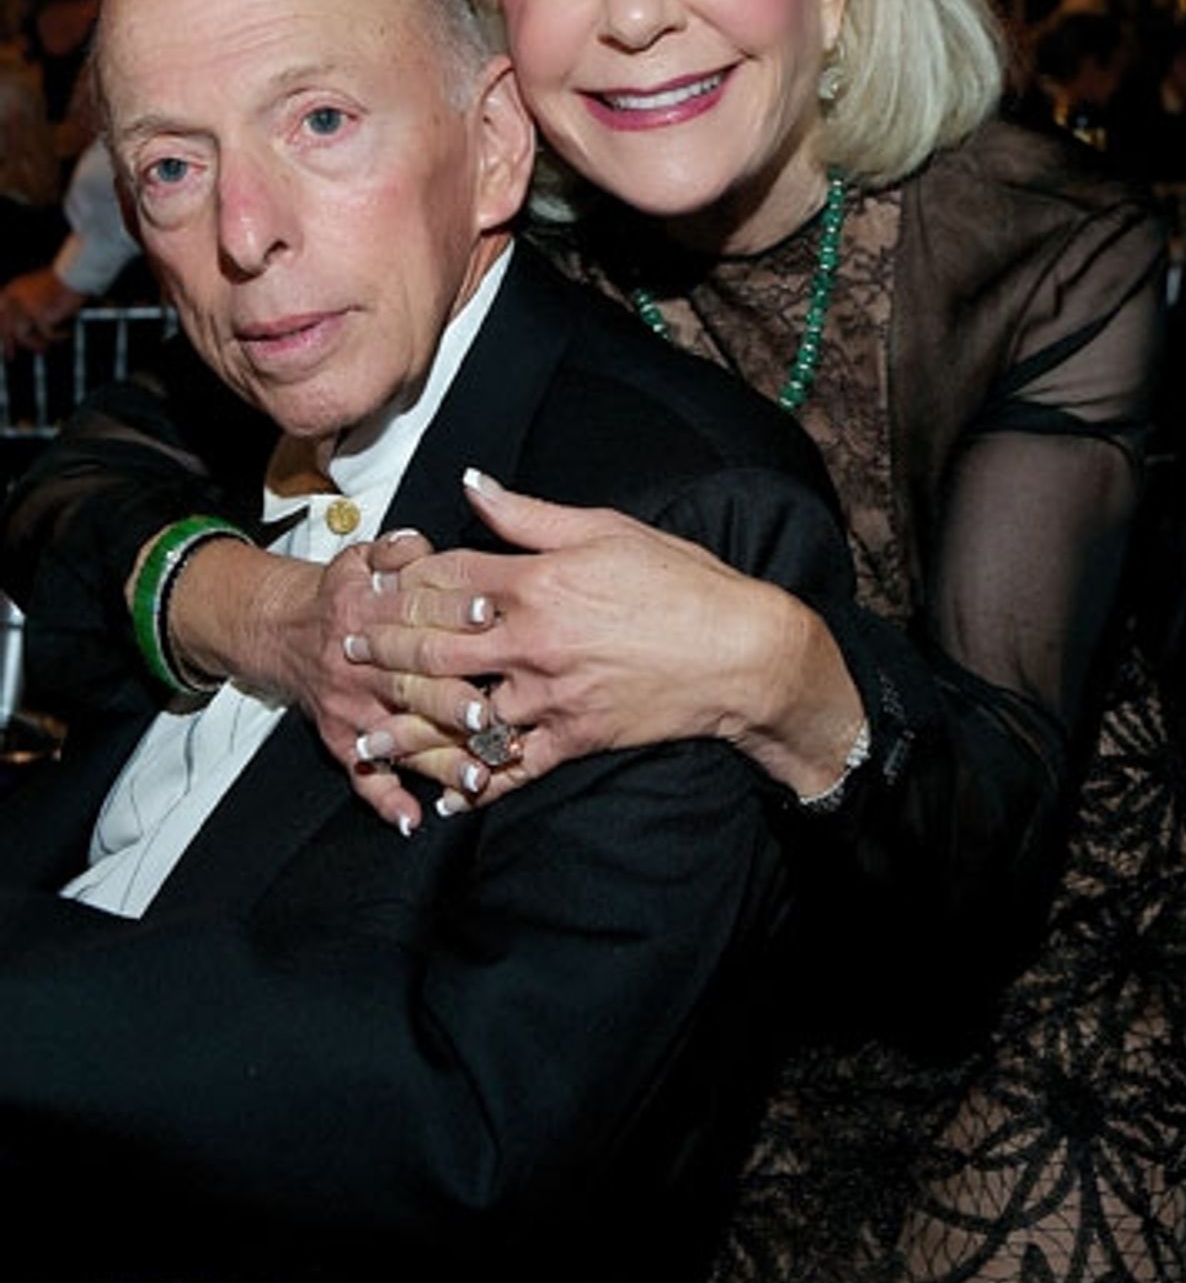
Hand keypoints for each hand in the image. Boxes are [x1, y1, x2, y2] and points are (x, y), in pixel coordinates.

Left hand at [0, 269, 84, 356]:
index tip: (2, 344)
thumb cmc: (61, 283)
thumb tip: (21, 329)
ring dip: (35, 344)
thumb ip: (25, 306)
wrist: (74, 275)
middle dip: (7, 344)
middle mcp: (14, 298)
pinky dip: (57, 336)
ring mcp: (26, 307)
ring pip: (22, 335)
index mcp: (12, 290)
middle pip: (5, 327)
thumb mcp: (36, 293)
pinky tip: (67, 334)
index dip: (0, 331)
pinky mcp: (40, 314)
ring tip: (45, 348)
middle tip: (9, 357)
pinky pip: (47, 334)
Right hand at [159, 531, 462, 835]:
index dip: (450, 613)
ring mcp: (351, 709)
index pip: (413, 613)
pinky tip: (411, 818)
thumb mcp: (364, 558)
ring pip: (397, 738)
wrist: (284, 631)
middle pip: (408, 683)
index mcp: (368, 613)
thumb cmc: (343, 594)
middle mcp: (359, 665)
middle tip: (488, 714)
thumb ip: (396, 549)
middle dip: (449, 700)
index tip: (487, 617)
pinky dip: (386, 801)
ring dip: (436, 761)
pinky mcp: (342, 740)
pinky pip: (363, 777)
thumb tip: (415, 544)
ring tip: (476, 776)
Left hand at [340, 470, 863, 810]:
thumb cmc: (680, 581)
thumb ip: (529, 514)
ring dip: (410, 729)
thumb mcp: (606, 529)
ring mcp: (551, 695)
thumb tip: (471, 483)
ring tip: (365, 737)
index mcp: (539, 582)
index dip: (398, 580)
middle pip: (437, 649)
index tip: (364, 583)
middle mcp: (534, 641)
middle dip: (386, 652)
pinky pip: (514, 767)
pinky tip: (445, 799)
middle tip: (347, 653)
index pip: (447, 580)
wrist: (741, 653)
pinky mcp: (574, 738)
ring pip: (463, 714)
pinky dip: (477, 786)